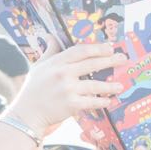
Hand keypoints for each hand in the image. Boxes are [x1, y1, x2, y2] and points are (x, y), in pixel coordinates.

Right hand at [9, 43, 124, 131]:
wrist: (27, 113)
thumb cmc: (33, 89)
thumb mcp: (39, 66)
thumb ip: (49, 51)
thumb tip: (52, 36)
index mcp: (57, 62)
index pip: (81, 51)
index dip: (97, 48)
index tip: (110, 48)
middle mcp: (63, 74)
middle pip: (92, 64)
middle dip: (110, 61)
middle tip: (124, 59)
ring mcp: (68, 89)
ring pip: (95, 85)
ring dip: (110, 85)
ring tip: (120, 85)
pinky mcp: (71, 105)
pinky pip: (91, 102)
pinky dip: (101, 102)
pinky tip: (109, 101)